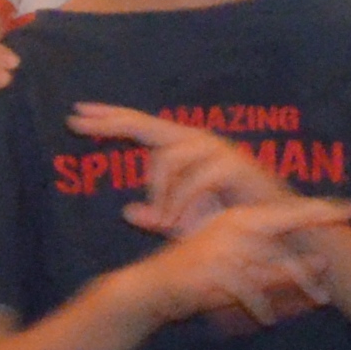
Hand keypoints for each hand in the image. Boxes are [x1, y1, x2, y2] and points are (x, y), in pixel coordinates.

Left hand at [67, 100, 288, 237]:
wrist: (275, 232)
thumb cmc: (230, 224)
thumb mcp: (186, 224)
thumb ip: (159, 218)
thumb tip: (127, 211)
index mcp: (185, 150)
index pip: (142, 128)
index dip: (110, 120)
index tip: (75, 117)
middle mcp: (199, 143)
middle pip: (149, 126)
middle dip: (112, 122)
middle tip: (75, 121)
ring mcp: (218, 152)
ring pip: (170, 158)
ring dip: (161, 193)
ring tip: (166, 223)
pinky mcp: (235, 167)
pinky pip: (196, 179)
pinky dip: (183, 203)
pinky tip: (178, 223)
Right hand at [113, 196, 350, 330]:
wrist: (149, 290)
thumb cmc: (194, 278)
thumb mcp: (233, 265)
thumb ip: (269, 264)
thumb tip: (317, 268)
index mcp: (242, 218)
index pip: (292, 211)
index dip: (328, 209)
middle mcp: (237, 226)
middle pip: (289, 248)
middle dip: (311, 273)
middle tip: (330, 295)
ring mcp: (226, 247)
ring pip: (275, 270)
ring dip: (296, 291)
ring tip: (315, 303)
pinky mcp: (217, 269)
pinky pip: (252, 290)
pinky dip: (262, 307)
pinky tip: (267, 318)